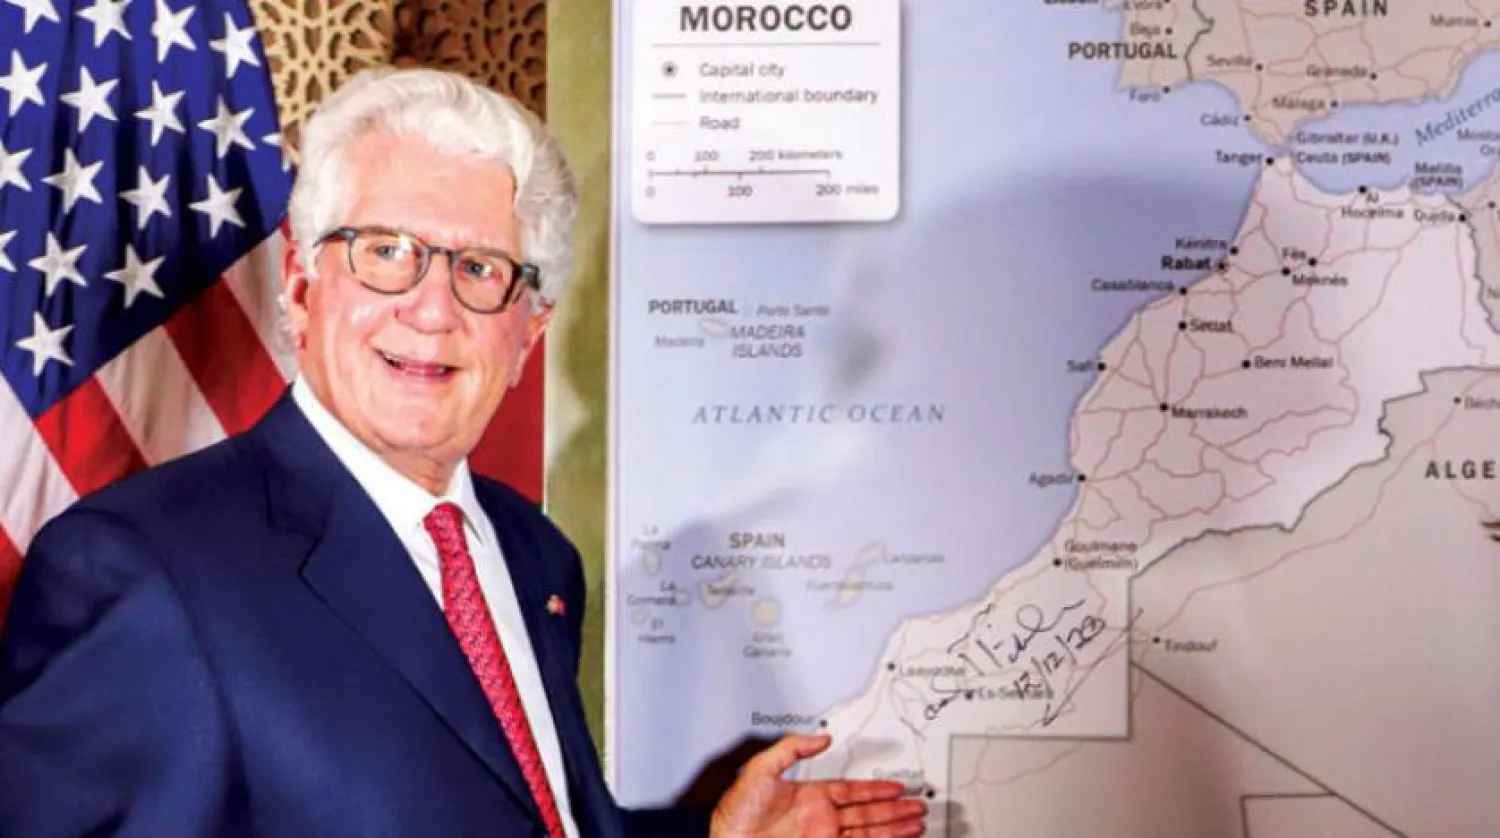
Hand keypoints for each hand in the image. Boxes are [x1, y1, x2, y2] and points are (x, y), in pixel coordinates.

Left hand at [709, 733, 927, 837]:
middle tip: (918, 806)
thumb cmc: (735, 812)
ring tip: (916, 825)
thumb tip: (819, 738)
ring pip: (868, 832)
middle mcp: (820, 817)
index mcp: (811, 796)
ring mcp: (822, 836)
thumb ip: (791, 748)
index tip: (897, 786)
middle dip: (894, 810)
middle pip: (868, 812)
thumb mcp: (760, 769)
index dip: (876, 788)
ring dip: (893, 828)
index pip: (853, 791)